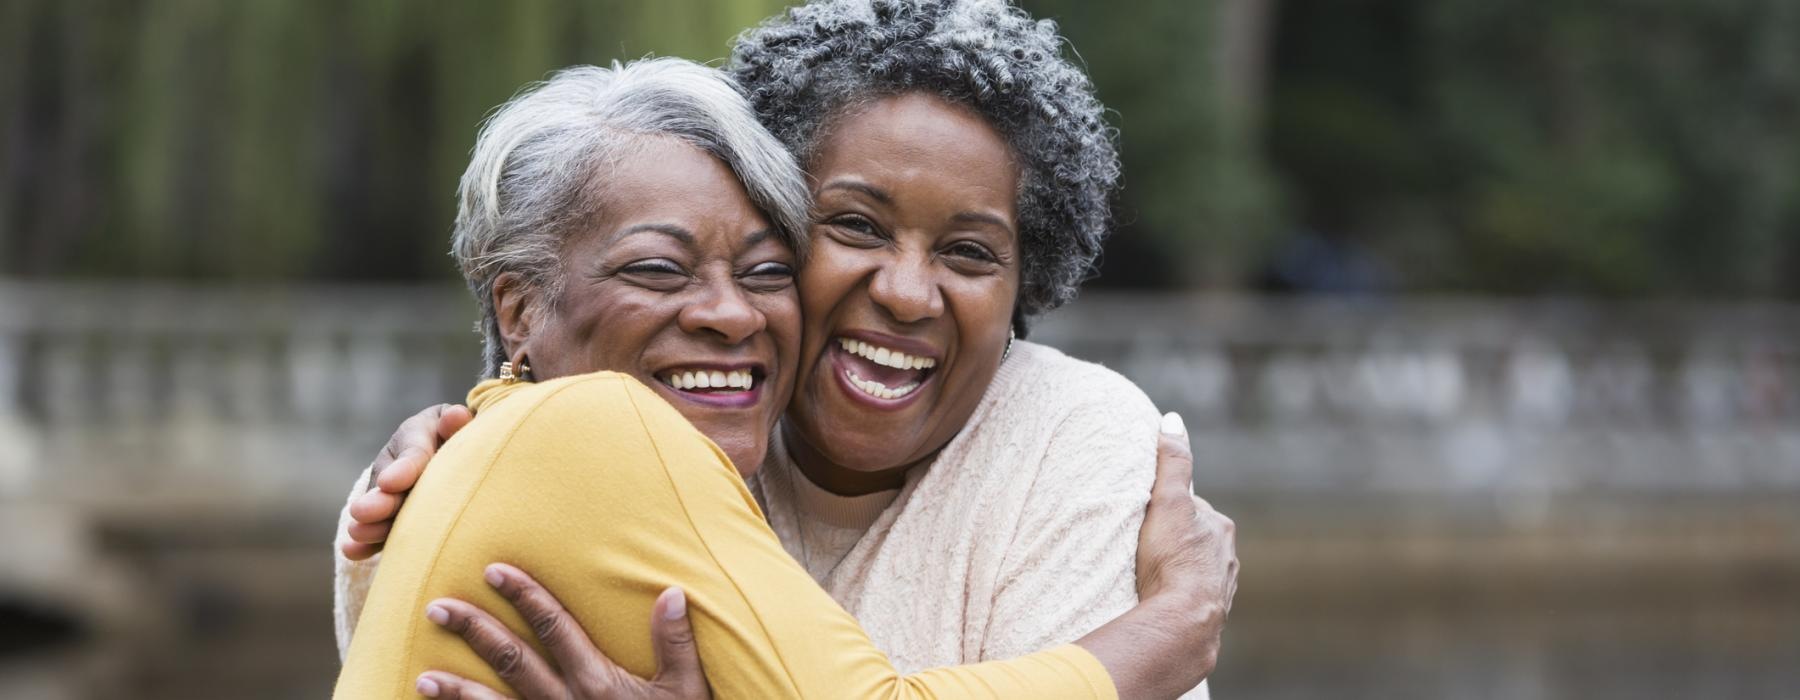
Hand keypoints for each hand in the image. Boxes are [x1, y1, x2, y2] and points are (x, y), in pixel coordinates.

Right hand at [340, 403, 472, 560]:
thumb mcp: (459, 424)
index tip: (391, 483)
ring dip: (371, 524)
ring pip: (381, 509)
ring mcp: (389, 490)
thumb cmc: (462, 433)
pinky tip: (353, 551)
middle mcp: (397, 461)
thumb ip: (457, 424)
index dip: (404, 469)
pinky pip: (379, 528)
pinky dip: (366, 542)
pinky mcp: (389, 515)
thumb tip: (456, 417)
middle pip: (390, 485)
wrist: (452, 445)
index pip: (413, 452)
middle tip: (364, 513)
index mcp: (417, 433)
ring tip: (359, 534)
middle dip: (380, 501)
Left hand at [416, 563, 709, 699]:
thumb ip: (676, 643)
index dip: (525, 596)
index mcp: (598, 681)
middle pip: (512, 660)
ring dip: (456, 693)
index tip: (494, 570)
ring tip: (423, 676)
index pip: (554, 628)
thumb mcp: (688, 691)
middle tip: (437, 607)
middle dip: (474, 631)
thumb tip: (670, 592)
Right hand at [1136, 412, 1237, 674]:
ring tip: (1150, 578)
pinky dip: (1180, 598)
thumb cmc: (1172, 559)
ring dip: (1178, 572)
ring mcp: (1221, 589)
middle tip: (1143, 548)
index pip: (1192, 509)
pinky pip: (1193, 600)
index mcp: (1221, 529)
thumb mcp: (1168, 501)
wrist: (1183, 621)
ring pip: (1197, 571)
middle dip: (1175, 541)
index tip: (1146, 518)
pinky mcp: (1211, 616)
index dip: (1167, 509)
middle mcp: (1228, 558)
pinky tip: (1162, 603)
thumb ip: (1172, 461)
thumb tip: (1173, 419)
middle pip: (1196, 540)